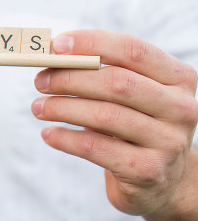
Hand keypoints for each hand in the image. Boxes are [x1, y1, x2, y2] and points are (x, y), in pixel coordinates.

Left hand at [31, 30, 197, 216]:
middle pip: (117, 83)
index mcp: (178, 77)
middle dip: (70, 78)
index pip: (132, 50)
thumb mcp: (130, 91)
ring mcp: (168, 142)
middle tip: (40, 81)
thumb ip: (101, 69)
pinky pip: (95, 148)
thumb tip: (51, 53)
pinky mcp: (148, 171)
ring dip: (61, 108)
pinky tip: (48, 134)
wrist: (161, 177)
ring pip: (104, 116)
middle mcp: (181, 108)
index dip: (91, 43)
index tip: (55, 46)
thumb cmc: (135, 120)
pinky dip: (65, 138)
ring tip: (38, 107)